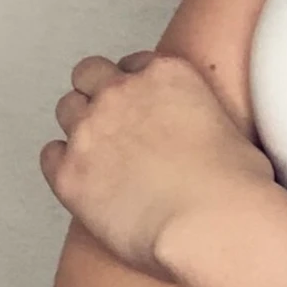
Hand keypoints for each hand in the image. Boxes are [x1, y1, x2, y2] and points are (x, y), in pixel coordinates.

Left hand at [40, 50, 272, 275]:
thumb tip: (204, 145)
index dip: (135, 86)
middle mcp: (121, 93)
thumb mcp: (232, 133)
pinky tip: (85, 181)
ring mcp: (89, 131)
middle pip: (89, 73)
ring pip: (66, 108)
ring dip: (80, 125)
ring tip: (100, 154)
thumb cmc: (236, 187)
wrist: (211, 223)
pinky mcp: (68, 173)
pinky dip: (64, 164)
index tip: (142, 106)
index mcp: (166, 75)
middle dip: (97, 92)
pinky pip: (50, 155)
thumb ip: (203, 124)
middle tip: (112, 122)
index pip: (134, 64)